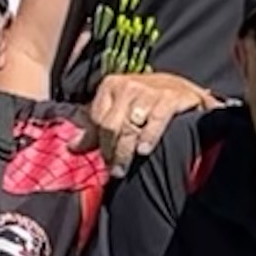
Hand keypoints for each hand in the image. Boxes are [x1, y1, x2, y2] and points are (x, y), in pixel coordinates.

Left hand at [82, 72, 210, 176]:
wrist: (184, 89)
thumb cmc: (147, 103)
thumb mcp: (120, 111)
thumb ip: (96, 129)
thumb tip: (71, 147)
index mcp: (111, 85)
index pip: (98, 121)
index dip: (100, 144)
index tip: (106, 160)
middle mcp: (128, 85)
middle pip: (112, 126)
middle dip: (112, 151)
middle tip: (116, 170)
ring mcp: (150, 90)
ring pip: (130, 126)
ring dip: (126, 150)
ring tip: (125, 167)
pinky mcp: (171, 97)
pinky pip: (155, 121)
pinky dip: (148, 137)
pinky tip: (144, 150)